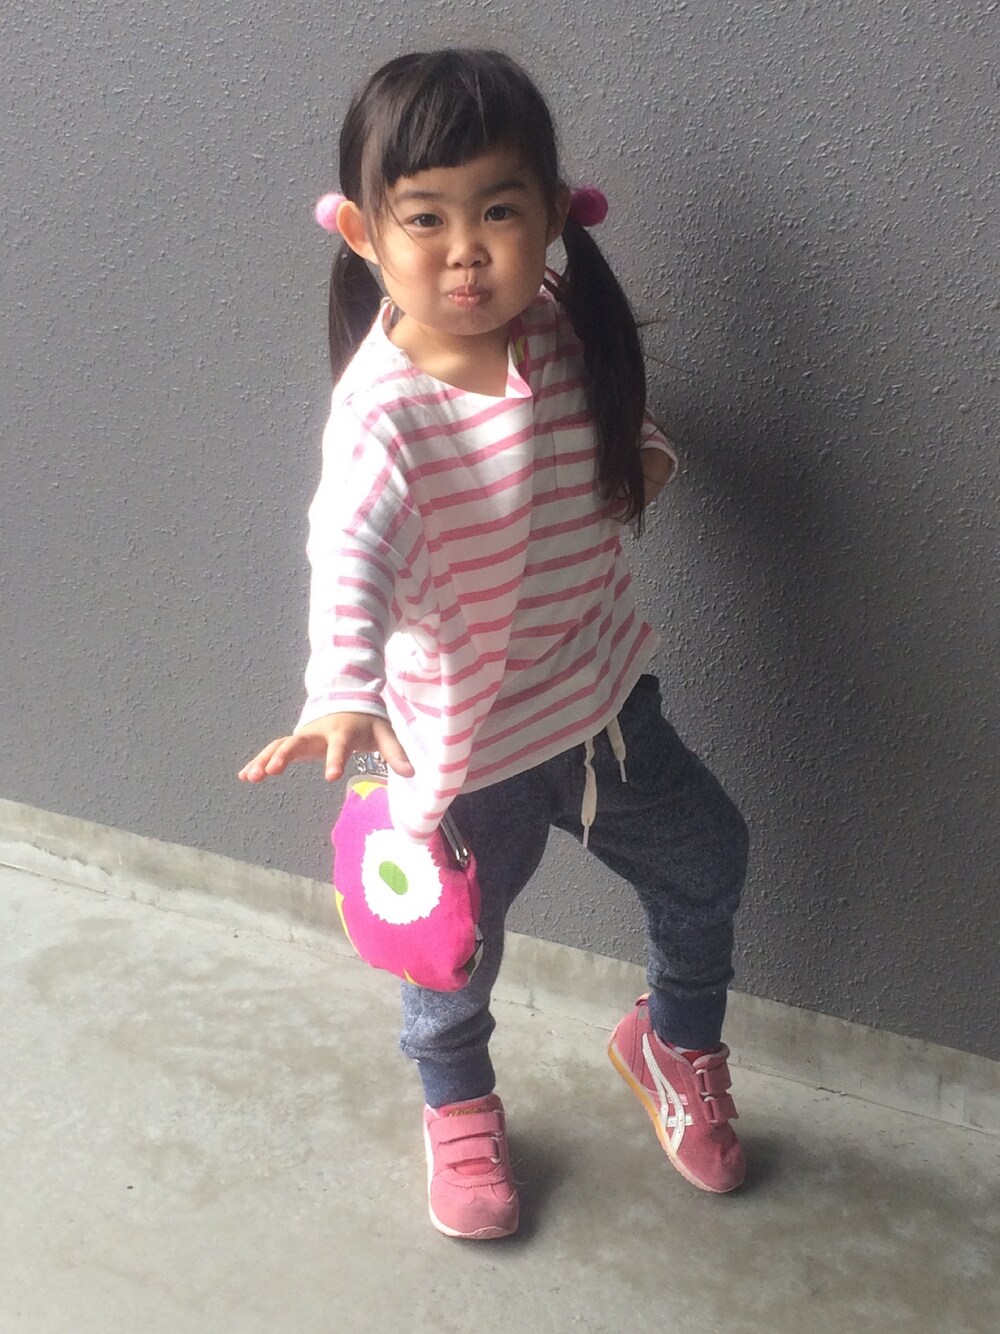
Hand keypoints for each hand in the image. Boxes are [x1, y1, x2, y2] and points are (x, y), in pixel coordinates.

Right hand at [238, 713, 412, 783]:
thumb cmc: (368, 721)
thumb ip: (395, 753)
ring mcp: (304, 735)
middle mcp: (318, 732)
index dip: (335, 759)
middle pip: (298, 742)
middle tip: (271, 771)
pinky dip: (261, 760)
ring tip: (250, 777)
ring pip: (281, 746)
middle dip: (284, 755)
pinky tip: (245, 776)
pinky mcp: (296, 740)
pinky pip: (275, 749)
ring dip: (265, 759)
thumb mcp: (385, 734)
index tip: (331, 776)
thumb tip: (411, 773)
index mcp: (342, 731)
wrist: (348, 698)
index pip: (339, 746)